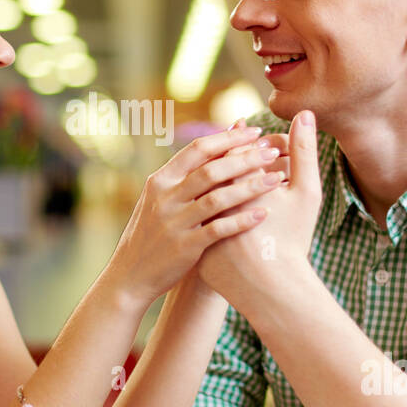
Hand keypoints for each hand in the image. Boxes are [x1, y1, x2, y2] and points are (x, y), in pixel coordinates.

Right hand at [108, 124, 287, 306]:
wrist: (130, 275)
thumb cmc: (153, 233)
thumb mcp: (160, 198)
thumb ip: (186, 173)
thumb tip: (214, 143)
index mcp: (160, 180)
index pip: (197, 149)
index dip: (228, 138)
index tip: (255, 131)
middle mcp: (165, 197)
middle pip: (211, 170)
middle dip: (246, 158)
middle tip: (273, 150)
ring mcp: (174, 222)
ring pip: (217, 198)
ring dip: (250, 187)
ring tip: (276, 179)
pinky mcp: (184, 247)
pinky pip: (218, 230)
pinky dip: (242, 220)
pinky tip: (264, 214)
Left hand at [196, 111, 321, 312]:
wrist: (274, 292)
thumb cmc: (293, 240)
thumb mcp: (305, 193)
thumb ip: (305, 151)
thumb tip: (306, 114)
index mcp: (233, 185)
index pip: (231, 155)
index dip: (244, 149)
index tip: (254, 147)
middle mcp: (209, 205)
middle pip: (211, 177)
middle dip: (226, 171)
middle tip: (242, 168)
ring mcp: (197, 231)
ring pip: (201, 207)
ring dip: (215, 200)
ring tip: (235, 198)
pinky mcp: (195, 253)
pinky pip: (199, 234)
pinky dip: (211, 227)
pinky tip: (226, 225)